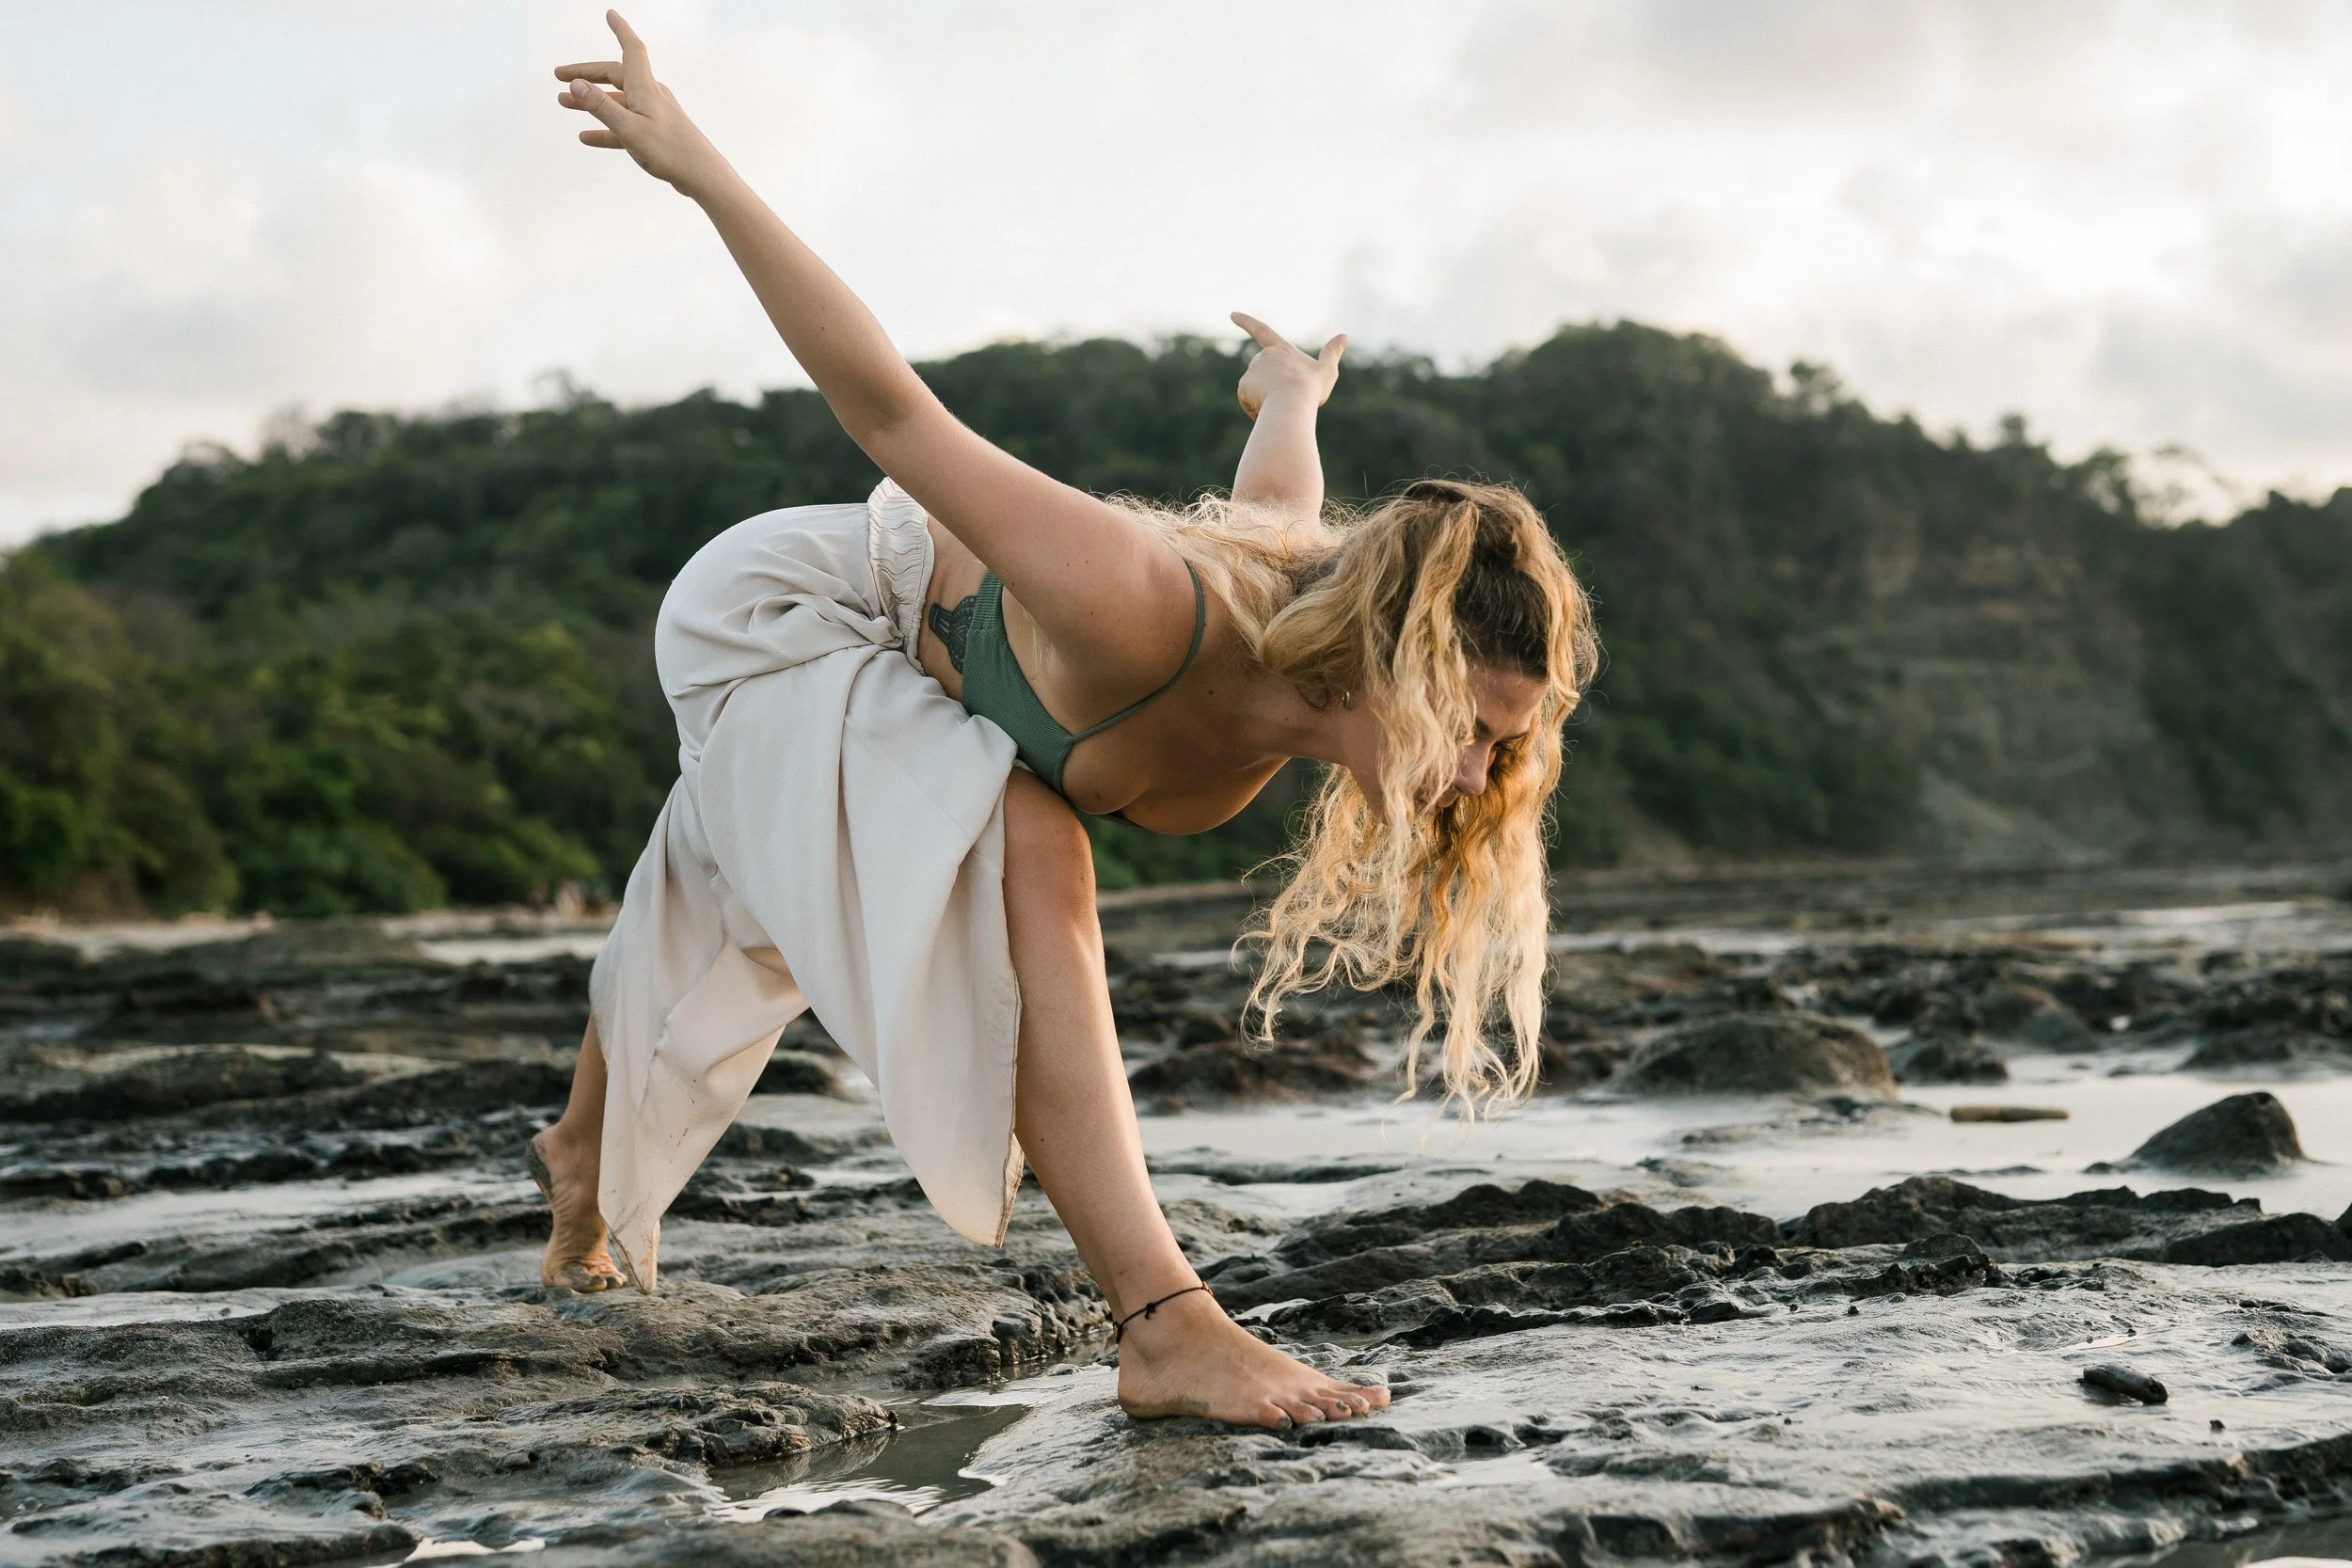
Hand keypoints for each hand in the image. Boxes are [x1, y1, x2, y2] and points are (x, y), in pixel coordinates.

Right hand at [555, 11, 727, 197]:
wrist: (702, 177)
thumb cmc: (670, 151)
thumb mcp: (629, 129)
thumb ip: (601, 106)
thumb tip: (576, 84)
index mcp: (646, 88)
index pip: (632, 49)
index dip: (621, 30)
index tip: (610, 14)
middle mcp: (651, 96)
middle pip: (615, 75)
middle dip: (587, 74)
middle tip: (558, 76)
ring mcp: (654, 115)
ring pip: (616, 101)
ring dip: (590, 101)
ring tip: (563, 103)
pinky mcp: (655, 134)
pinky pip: (624, 126)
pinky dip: (605, 129)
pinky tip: (586, 137)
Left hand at [1231, 313, 1346, 419]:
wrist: (1292, 403)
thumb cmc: (1311, 387)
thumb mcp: (1327, 370)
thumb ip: (1332, 353)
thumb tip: (1344, 336)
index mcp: (1281, 349)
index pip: (1261, 330)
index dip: (1247, 322)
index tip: (1232, 314)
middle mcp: (1263, 356)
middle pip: (1264, 375)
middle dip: (1272, 388)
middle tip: (1289, 399)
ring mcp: (1252, 371)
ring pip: (1257, 391)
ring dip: (1266, 400)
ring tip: (1281, 406)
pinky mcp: (1243, 386)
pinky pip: (1248, 402)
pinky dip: (1256, 410)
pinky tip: (1269, 412)